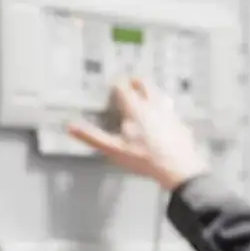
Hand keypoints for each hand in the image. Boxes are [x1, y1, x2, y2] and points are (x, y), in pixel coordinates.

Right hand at [66, 78, 209, 190]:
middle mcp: (153, 105)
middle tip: (128, 84)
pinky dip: (163, 107)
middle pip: (144, 83)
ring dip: (150, 91)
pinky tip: (162, 116)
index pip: (123, 86)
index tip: (112, 86)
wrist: (178, 168)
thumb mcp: (114, 150)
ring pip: (158, 93)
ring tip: (144, 96)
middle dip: (134, 81)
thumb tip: (70, 127)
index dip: (116, 84)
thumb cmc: (144, 159)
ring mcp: (169, 112)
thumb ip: (92, 137)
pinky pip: (171, 108)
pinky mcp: (180, 122)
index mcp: (135, 108)